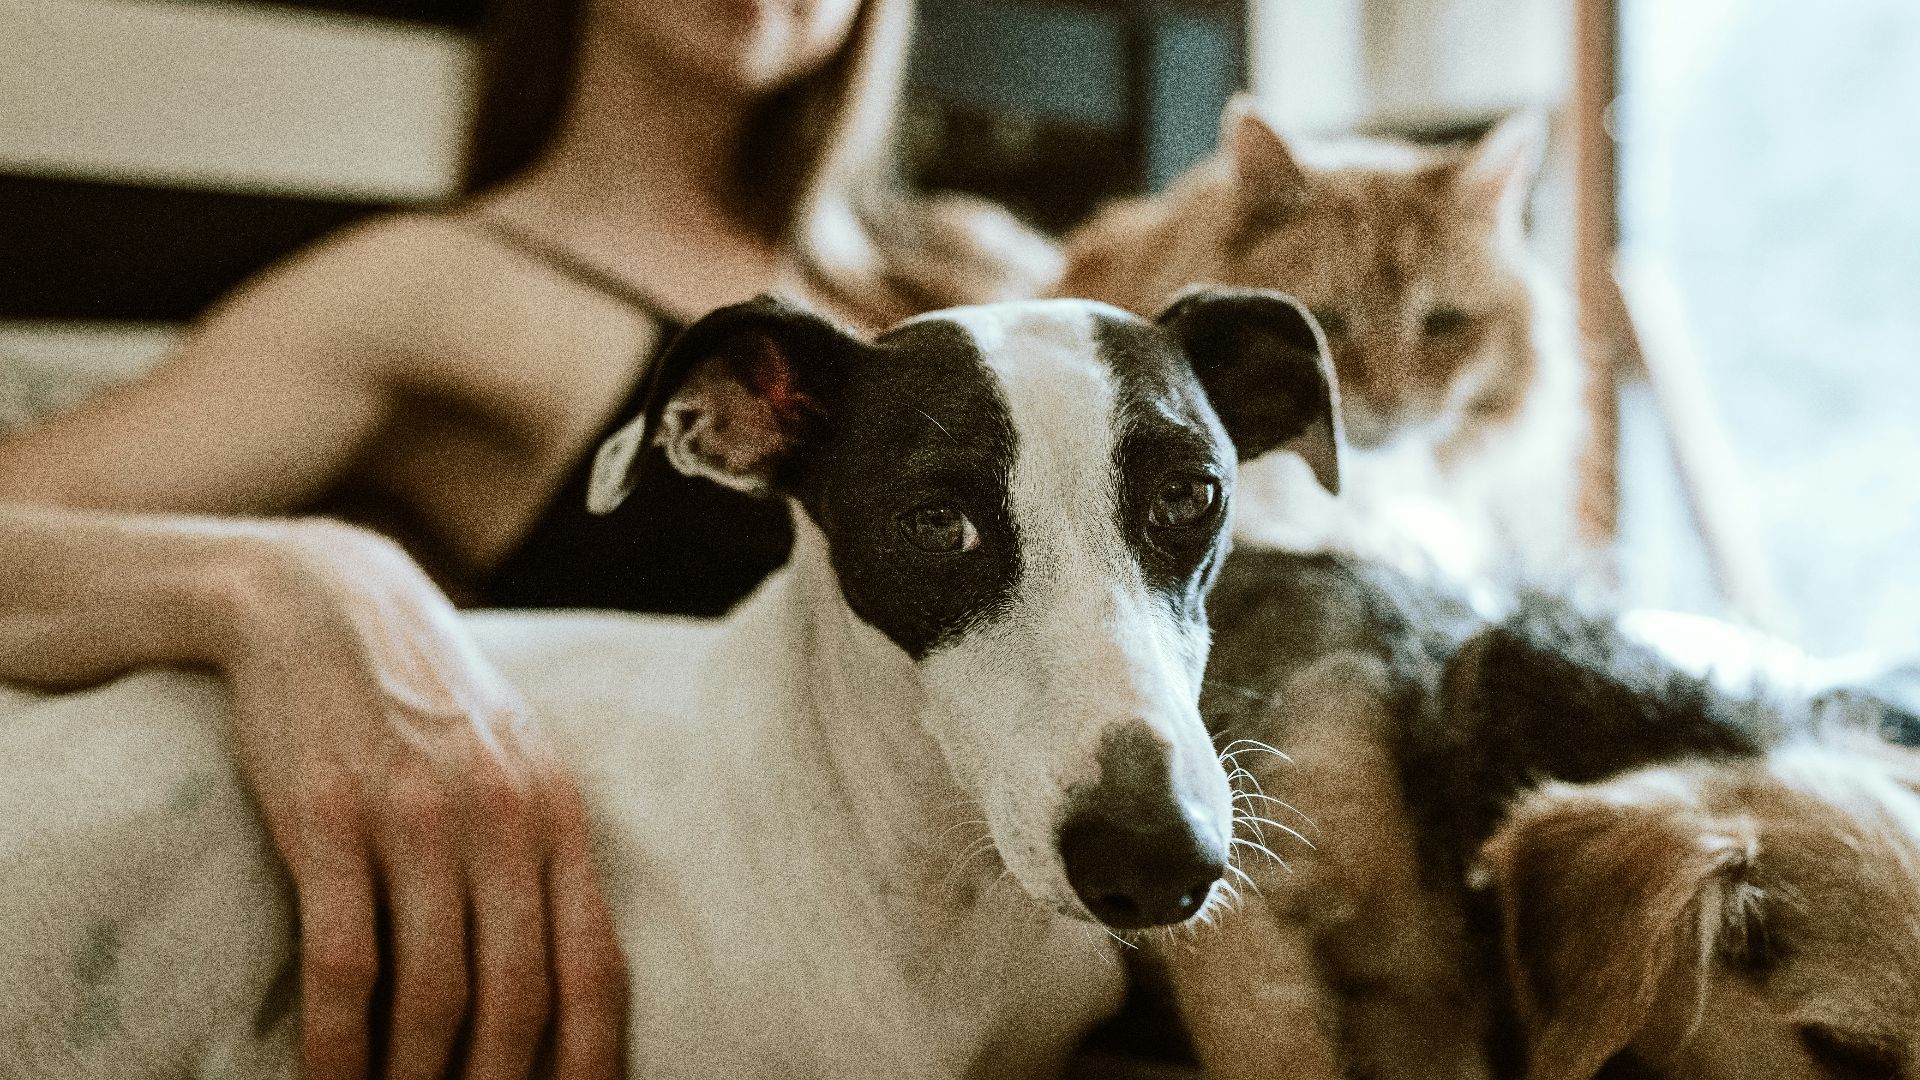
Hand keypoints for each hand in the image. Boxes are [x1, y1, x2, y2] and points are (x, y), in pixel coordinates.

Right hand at [217, 520, 626, 1078]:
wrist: (325, 602)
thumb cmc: (426, 700)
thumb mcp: (512, 760)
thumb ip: (541, 853)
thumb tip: (560, 975)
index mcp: (557, 813)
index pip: (595, 966)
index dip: (590, 1060)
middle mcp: (500, 817)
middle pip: (518, 996)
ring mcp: (414, 816)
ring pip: (433, 992)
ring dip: (413, 1078)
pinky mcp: (326, 817)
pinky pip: (343, 961)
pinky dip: (336, 1043)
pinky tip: (327, 1079)